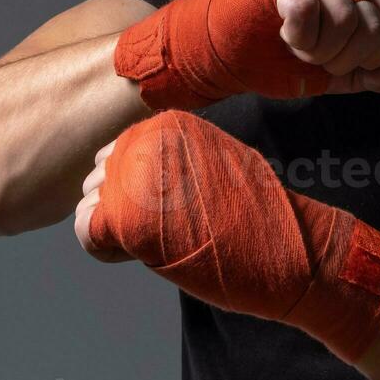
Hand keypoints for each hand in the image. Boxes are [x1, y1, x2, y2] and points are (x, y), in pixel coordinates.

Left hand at [74, 110, 379, 362]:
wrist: (292, 250)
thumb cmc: (258, 218)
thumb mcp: (213, 168)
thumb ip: (173, 163)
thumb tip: (128, 178)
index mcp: (169, 124)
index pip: (117, 153)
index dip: (131, 190)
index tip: (165, 211)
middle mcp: (148, 140)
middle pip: (99, 176)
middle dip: (115, 208)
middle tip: (158, 232)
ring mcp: (137, 176)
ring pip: (89, 201)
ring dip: (111, 228)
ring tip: (154, 243)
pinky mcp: (131, 217)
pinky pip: (86, 228)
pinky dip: (103, 248)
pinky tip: (137, 255)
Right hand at [274, 0, 379, 95]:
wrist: (231, 52)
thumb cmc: (283, 56)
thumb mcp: (335, 73)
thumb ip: (368, 75)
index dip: (374, 58)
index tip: (343, 62)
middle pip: (372, 28)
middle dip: (342, 59)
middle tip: (314, 56)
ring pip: (344, 19)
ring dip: (317, 50)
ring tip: (298, 46)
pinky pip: (308, 11)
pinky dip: (297, 36)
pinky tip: (284, 34)